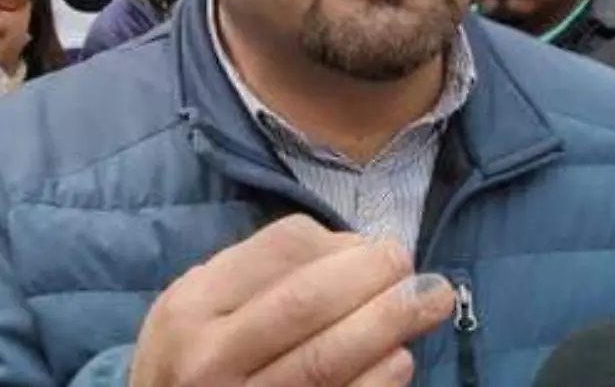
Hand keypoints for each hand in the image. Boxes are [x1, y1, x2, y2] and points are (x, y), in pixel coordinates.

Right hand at [128, 215, 455, 386]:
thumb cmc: (184, 364)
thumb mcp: (192, 308)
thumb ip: (255, 276)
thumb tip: (354, 249)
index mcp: (191, 305)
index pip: (281, 249)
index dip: (338, 242)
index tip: (366, 246)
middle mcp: (210, 358)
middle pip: (309, 301)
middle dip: (375, 275)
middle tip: (409, 264)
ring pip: (328, 360)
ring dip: (391, 323)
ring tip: (431, 301)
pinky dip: (380, 380)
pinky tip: (401, 359)